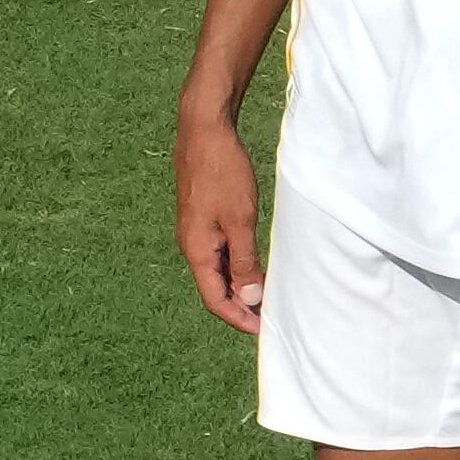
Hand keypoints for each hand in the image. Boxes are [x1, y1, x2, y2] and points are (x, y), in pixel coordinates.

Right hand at [174, 102, 266, 335]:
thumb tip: (249, 298)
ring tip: (265, 296)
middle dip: (240, 307)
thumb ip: (244, 262)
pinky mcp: (203, 217)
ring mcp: (195, 231)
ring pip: (217, 271)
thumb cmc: (222, 172)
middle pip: (214, 289)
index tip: (262, 330)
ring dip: (239, 287)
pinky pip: (218, 253)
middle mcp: (191, 245)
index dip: (238, 319)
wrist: (204, 129)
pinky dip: (236, 266)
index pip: (215, 301)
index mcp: (197, 250)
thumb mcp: (240, 221)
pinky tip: (254, 266)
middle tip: (268, 318)